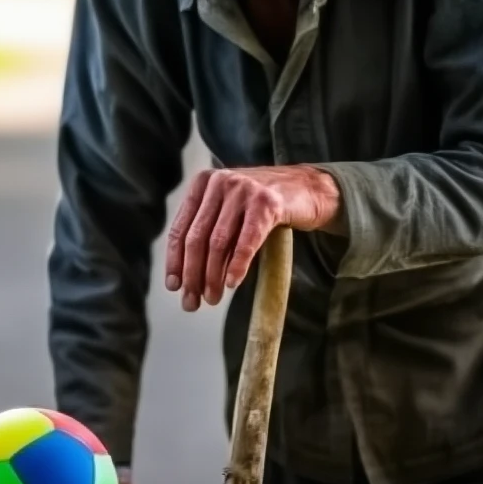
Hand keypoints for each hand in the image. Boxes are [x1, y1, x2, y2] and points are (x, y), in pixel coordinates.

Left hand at [165, 165, 342, 310]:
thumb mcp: (229, 209)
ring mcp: (244, 189)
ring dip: (212, 276)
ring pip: (218, 242)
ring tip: (212, 298)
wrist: (308, 189)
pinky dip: (237, 265)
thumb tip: (187, 276)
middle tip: (192, 301)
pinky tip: (232, 283)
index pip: (180, 228)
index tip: (174, 286)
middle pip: (197, 238)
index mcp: (203, 183)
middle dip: (192, 274)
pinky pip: (246, 241)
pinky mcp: (267, 203)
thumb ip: (209, 231)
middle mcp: (220, 182)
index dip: (174, 261)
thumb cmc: (264, 205)